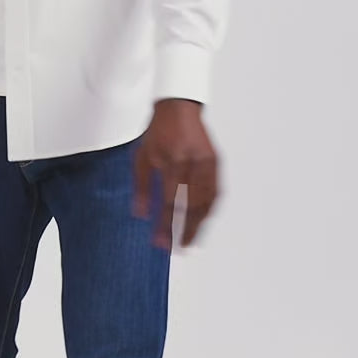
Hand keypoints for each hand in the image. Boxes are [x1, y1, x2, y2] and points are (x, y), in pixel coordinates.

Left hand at [132, 98, 219, 250]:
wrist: (179, 108)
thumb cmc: (159, 132)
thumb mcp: (142, 157)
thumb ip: (142, 187)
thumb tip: (142, 215)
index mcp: (174, 160)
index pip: (171, 201)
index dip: (167, 225)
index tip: (161, 242)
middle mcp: (194, 162)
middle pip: (192, 206)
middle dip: (186, 230)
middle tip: (179, 248)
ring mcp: (208, 163)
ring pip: (207, 201)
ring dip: (200, 223)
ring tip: (191, 240)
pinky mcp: (216, 162)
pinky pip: (216, 191)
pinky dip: (210, 209)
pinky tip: (203, 220)